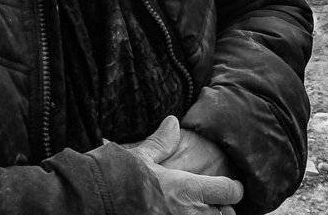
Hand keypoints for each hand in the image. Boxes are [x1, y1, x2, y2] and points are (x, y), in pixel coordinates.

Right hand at [122, 115, 243, 214]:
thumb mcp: (141, 157)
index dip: (232, 188)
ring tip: (195, 211)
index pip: (229, 191)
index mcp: (187, 189)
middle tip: (210, 203)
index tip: (230, 187)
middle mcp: (189, 213)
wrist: (95, 201)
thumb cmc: (118, 178)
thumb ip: (162, 143)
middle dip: (221, 209)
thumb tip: (173, 122)